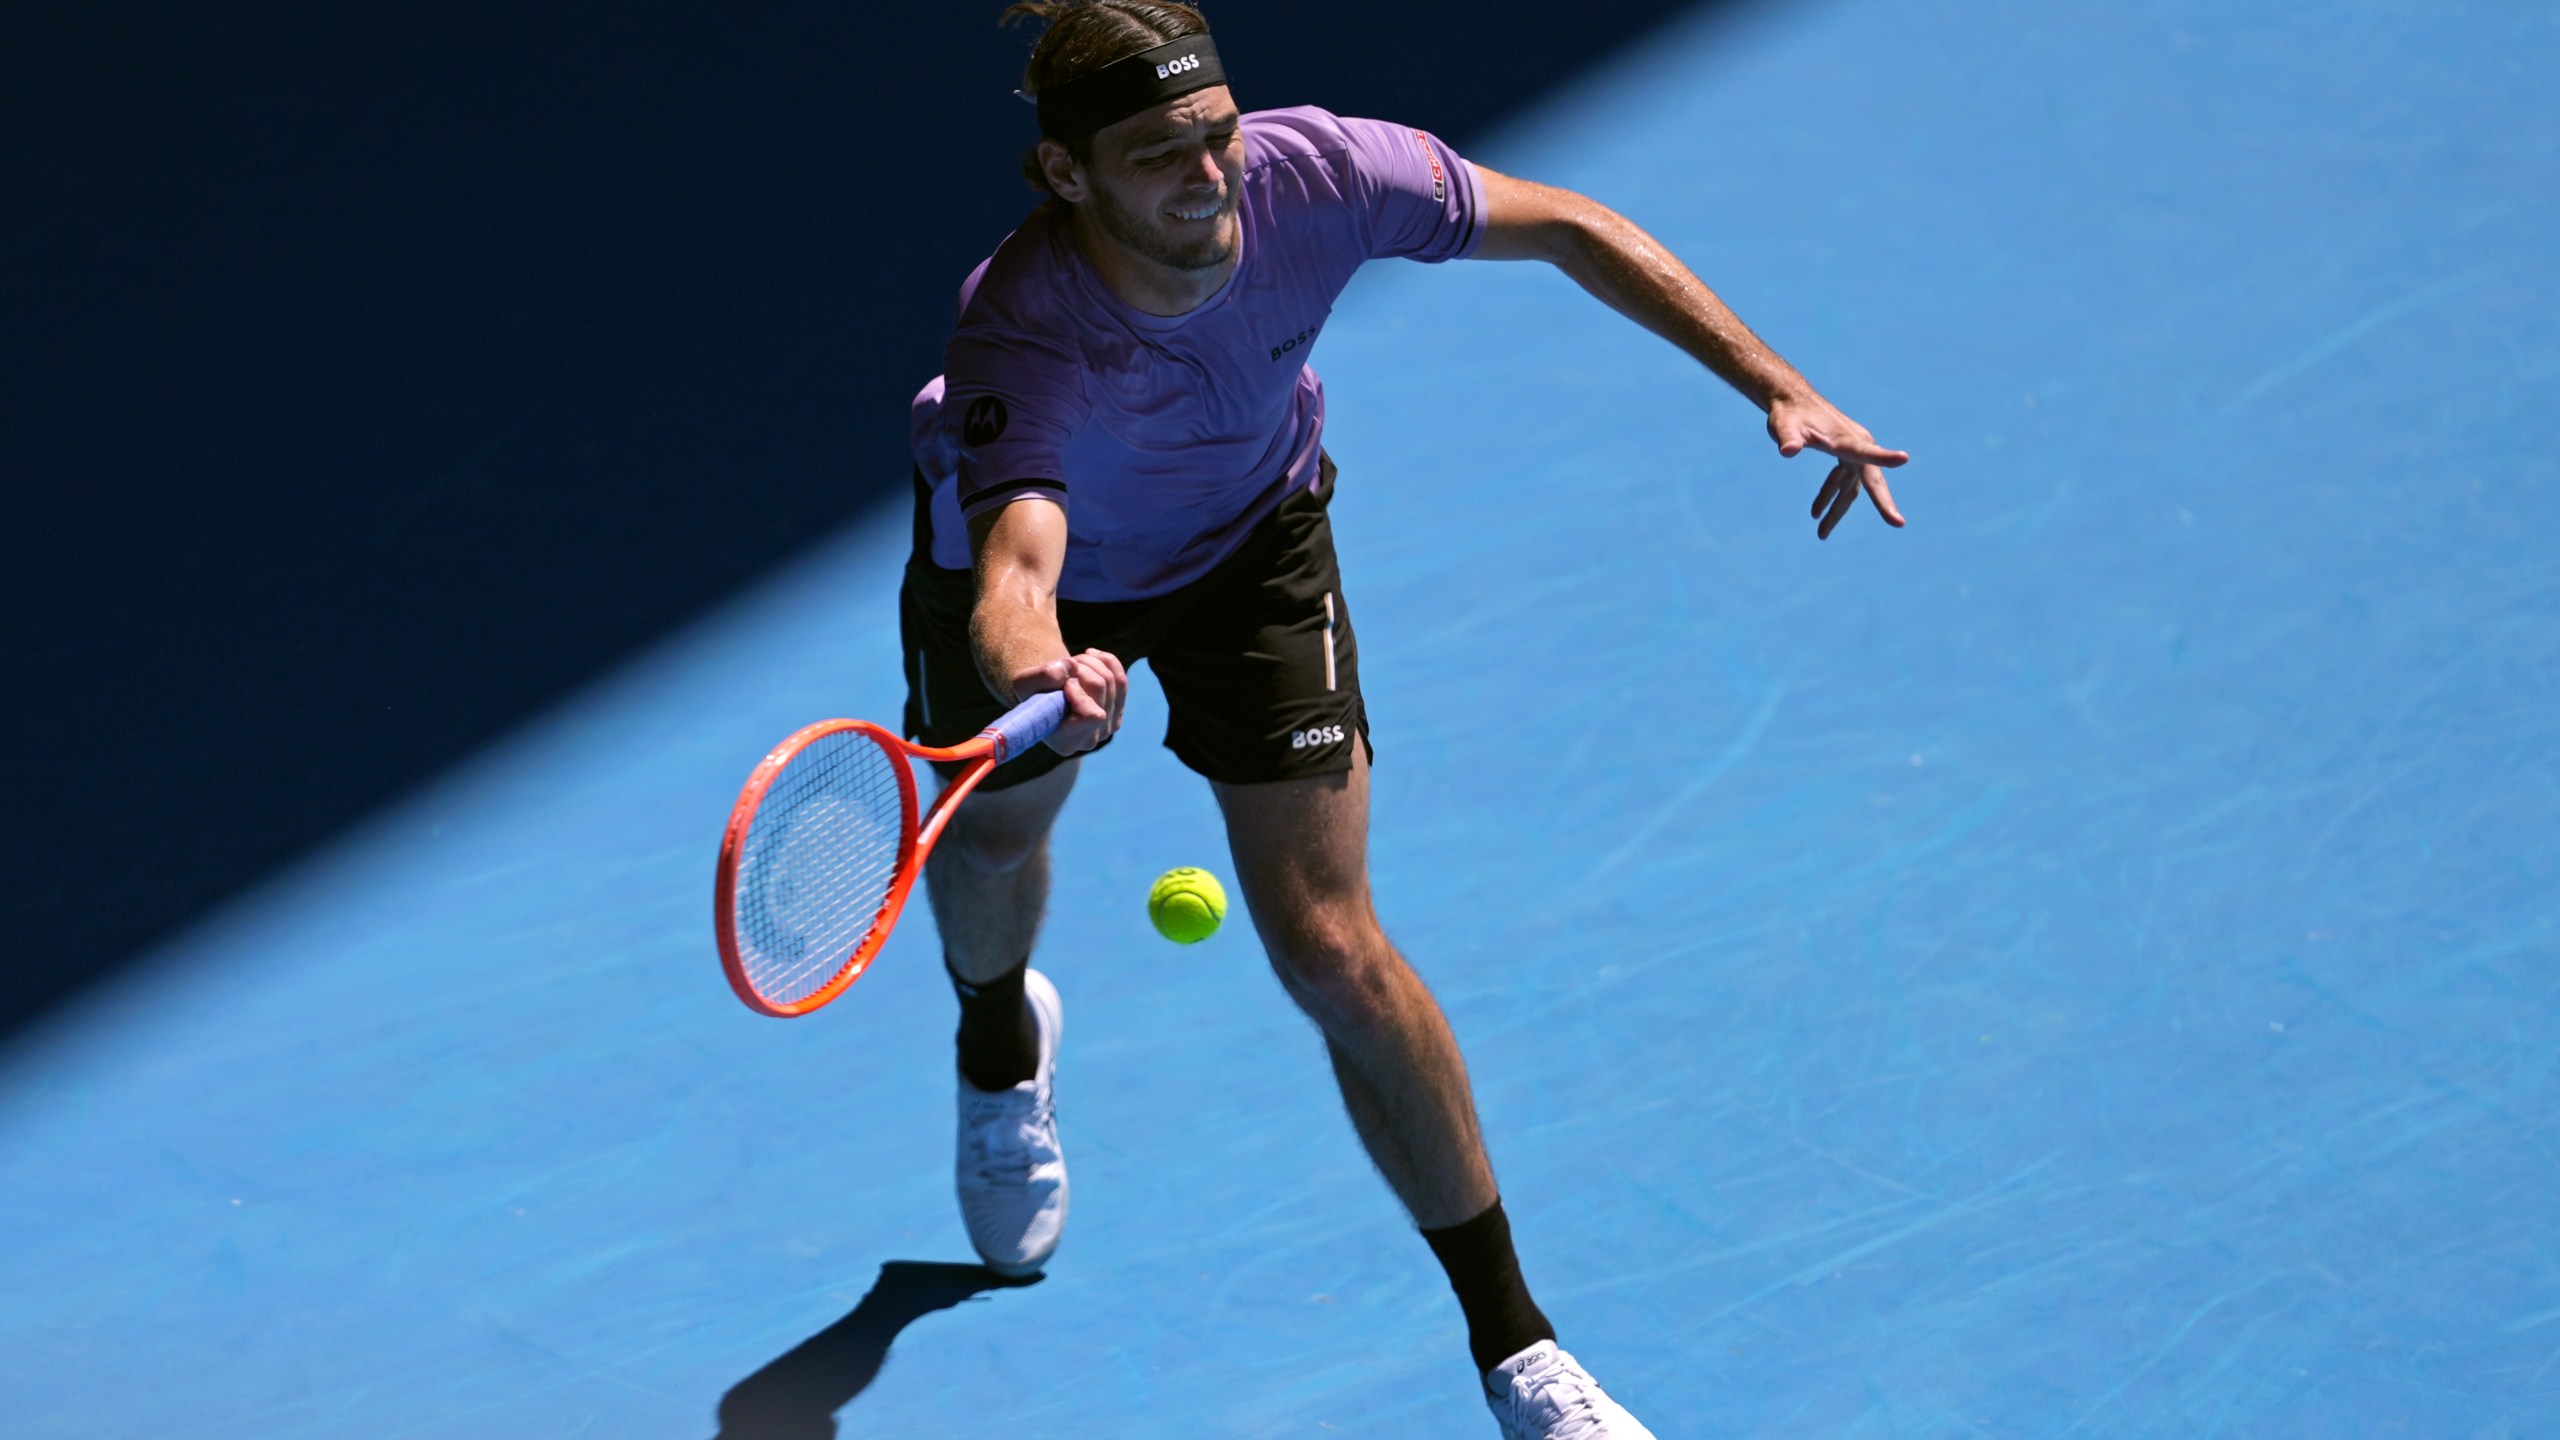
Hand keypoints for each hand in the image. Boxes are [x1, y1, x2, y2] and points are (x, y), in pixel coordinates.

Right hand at [1012, 648, 1126, 755]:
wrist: (1043, 693)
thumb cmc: (1032, 692)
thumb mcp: (1025, 682)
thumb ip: (1044, 676)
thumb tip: (1071, 667)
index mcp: (1067, 742)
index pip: (1093, 715)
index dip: (1079, 692)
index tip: (1063, 685)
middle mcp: (1090, 740)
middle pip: (1101, 688)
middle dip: (1081, 669)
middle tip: (1063, 667)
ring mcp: (1107, 727)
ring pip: (1111, 680)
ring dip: (1089, 663)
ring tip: (1071, 664)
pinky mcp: (1116, 711)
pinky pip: (1120, 678)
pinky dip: (1105, 661)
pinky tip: (1089, 656)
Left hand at [1767, 392, 1910, 539]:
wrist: (1791, 400)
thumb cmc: (1788, 414)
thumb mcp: (1784, 426)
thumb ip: (1787, 438)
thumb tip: (1788, 450)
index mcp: (1846, 438)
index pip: (1866, 452)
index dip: (1884, 457)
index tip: (1904, 458)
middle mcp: (1856, 445)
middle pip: (1872, 480)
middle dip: (1883, 503)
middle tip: (1897, 523)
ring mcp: (1852, 451)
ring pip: (1851, 488)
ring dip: (1836, 511)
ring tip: (1821, 534)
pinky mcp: (1845, 454)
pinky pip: (1841, 481)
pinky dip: (1829, 495)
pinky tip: (1815, 513)